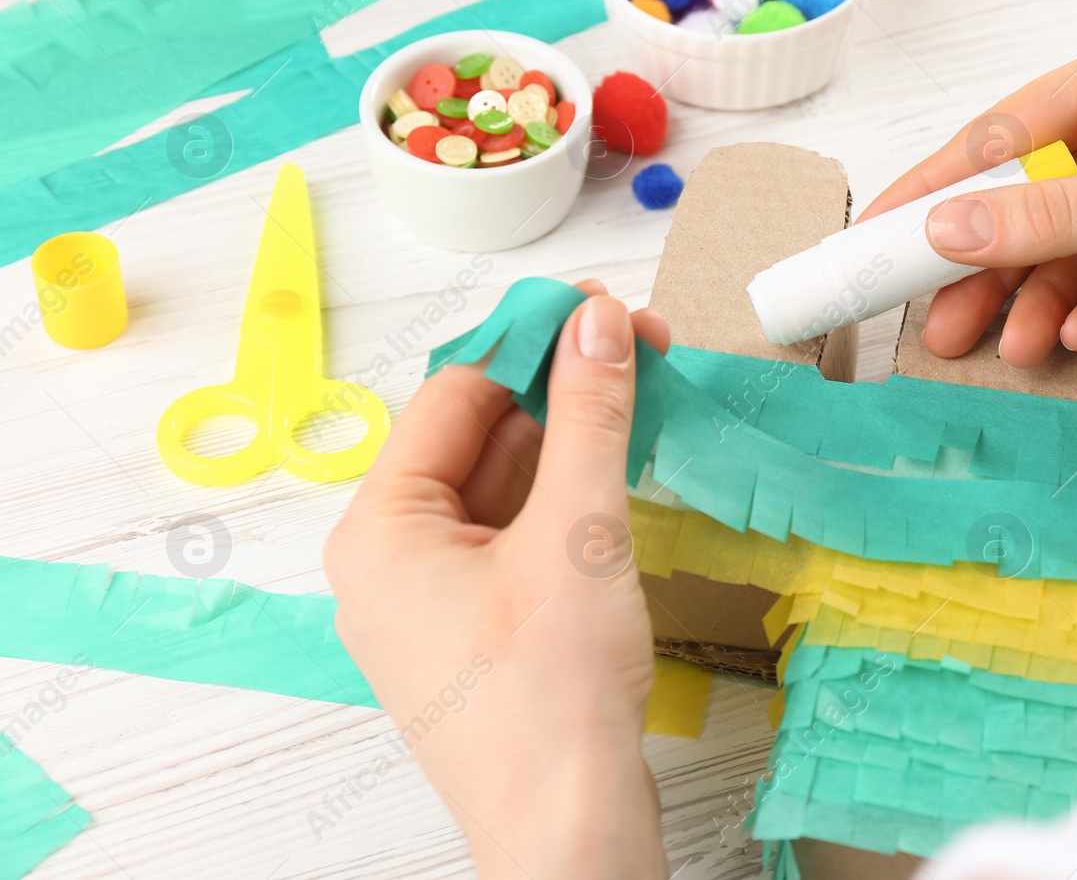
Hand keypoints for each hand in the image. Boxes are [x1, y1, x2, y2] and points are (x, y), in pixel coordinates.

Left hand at [325, 281, 669, 879]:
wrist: (570, 830)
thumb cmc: (553, 697)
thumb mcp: (577, 534)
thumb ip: (590, 418)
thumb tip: (599, 326)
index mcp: (381, 529)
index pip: (453, 393)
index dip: (530, 338)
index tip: (599, 305)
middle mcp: (391, 559)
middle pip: (475, 436)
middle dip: (557, 387)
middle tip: (636, 345)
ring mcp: (432, 600)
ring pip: (499, 486)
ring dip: (568, 438)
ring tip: (639, 392)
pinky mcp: (476, 631)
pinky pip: (513, 536)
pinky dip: (564, 496)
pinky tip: (617, 463)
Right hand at [862, 21, 1076, 373]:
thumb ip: (1054, 219)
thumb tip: (945, 233)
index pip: (1003, 133)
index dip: (934, 187)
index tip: (875, 233)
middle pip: (1033, 200)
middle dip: (986, 265)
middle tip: (935, 321)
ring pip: (1076, 248)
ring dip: (1041, 298)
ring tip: (1008, 349)